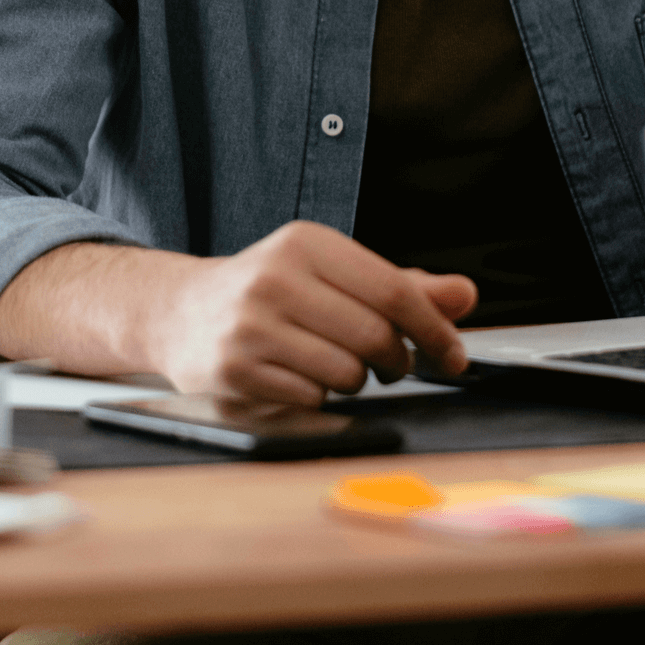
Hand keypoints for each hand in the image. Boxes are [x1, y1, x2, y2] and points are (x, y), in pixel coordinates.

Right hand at [0, 226, 476, 408]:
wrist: (180, 312)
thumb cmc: (271, 292)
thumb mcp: (332, 274)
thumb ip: (401, 287)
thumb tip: (465, 296)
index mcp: (306, 243)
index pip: (393, 289)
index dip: (434, 328)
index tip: (455, 354)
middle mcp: (275, 277)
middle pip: (374, 336)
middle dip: (396, 360)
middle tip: (392, 365)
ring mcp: (250, 326)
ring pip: (346, 374)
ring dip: (355, 382)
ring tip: (333, 366)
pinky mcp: (233, 371)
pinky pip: (311, 400)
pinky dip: (318, 399)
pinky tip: (298, 378)